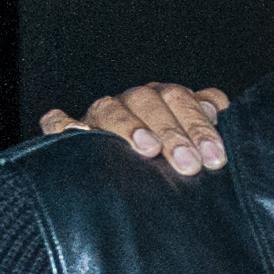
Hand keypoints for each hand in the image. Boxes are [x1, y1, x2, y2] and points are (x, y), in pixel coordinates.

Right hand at [37, 83, 233, 171]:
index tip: (214, 157)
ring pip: (109, 107)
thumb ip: (205, 123)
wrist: (135, 175)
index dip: (199, 126)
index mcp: (164, 99)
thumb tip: (216, 108)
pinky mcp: (70, 131)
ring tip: (147, 149)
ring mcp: (100, 114)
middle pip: (150, 101)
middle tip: (189, 164)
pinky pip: (57, 122)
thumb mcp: (194, 142)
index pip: (182, 100)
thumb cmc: (172, 158)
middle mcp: (133, 101)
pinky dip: (62, 125)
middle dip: (172, 132)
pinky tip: (76, 134)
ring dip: (129, 125)